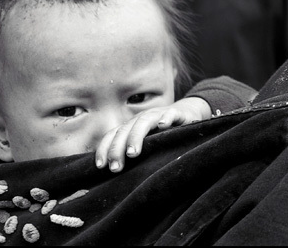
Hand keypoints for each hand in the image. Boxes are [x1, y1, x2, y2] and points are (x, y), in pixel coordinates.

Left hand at [95, 97, 211, 171]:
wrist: (186, 113)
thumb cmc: (162, 133)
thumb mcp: (146, 143)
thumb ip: (132, 154)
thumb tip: (113, 174)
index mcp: (132, 126)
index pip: (113, 134)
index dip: (105, 148)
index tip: (101, 166)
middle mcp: (142, 119)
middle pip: (125, 129)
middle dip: (118, 148)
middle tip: (115, 168)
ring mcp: (159, 114)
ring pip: (144, 121)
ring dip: (136, 136)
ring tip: (133, 153)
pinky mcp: (177, 113)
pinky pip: (171, 113)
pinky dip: (166, 118)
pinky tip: (163, 125)